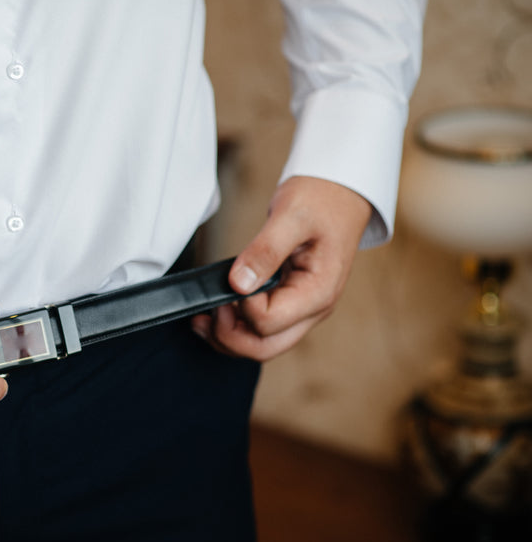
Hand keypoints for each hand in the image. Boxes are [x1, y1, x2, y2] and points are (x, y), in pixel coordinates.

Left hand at [191, 176, 372, 360]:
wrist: (338, 194)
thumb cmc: (322, 200)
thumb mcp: (292, 216)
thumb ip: (265, 250)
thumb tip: (239, 283)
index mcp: (318, 291)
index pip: (268, 321)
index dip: (241, 306)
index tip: (232, 280)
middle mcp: (312, 309)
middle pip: (264, 348)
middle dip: (228, 336)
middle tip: (207, 310)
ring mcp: (302, 310)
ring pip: (261, 345)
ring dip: (228, 338)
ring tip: (203, 317)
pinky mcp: (290, 305)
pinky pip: (261, 330)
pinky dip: (235, 328)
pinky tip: (216, 314)